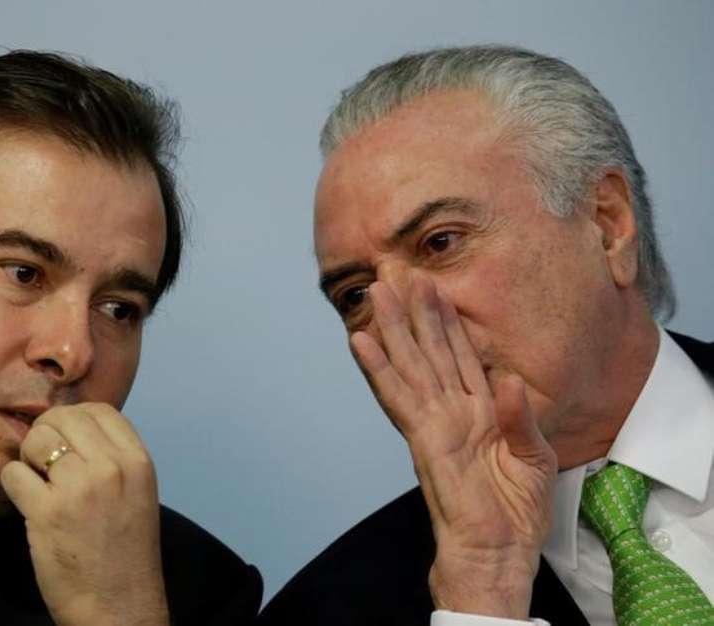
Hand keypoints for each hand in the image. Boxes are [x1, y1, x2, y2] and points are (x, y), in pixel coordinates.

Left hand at [0, 403, 168, 625]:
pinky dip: (13, 486)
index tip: (66, 439)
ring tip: (38, 484)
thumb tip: (73, 428)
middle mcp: (111, 468)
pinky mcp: (46, 513)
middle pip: (63, 418)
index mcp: (138, 461)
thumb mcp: (138, 492)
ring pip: (35, 440)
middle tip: (44, 463)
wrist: (120, 607)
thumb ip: (114, 459)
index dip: (75, 418)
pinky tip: (27, 503)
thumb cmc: (127, 553)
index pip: (100, 410)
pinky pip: (13, 473)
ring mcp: (78, 489)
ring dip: (28, 459)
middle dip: (46, 434)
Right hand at [350, 273, 556, 618]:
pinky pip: (398, 396)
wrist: (500, 551)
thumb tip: (508, 380)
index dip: (445, 320)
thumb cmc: (515, 512)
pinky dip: (378, 367)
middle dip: (414, 311)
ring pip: (410, 363)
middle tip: (397, 273)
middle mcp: (450, 411)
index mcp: (477, 412)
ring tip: (378, 291)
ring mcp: (434, 423)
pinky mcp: (424, 439)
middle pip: (428, 350)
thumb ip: (518, 417)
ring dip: (393, 327)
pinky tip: (361, 341)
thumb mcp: (533, 457)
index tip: (433, 287)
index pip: (457, 355)